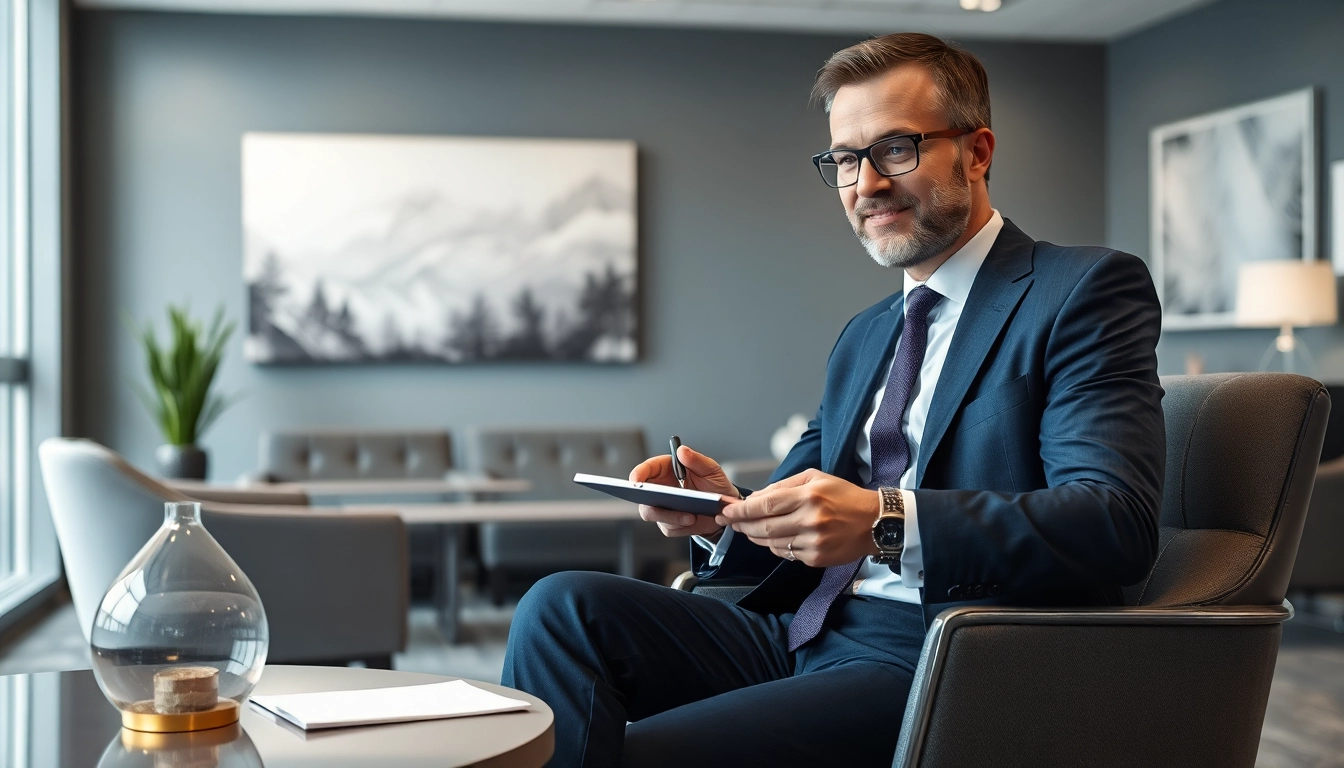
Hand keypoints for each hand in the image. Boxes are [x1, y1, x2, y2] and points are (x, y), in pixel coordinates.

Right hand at [630, 445, 739, 538]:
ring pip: (654, 514)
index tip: (636, 482)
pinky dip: (681, 526)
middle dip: (651, 502)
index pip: (646, 469)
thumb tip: (682, 451)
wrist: (725, 509)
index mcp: (666, 470)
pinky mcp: (669, 523)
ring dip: (672, 517)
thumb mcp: (711, 470)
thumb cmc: (715, 485)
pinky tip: (693, 521)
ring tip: (691, 516)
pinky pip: (669, 528)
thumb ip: (697, 460)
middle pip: (643, 497)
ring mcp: (663, 507)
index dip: (638, 474)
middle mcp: (661, 489)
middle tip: (665, 502)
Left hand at [717, 469, 879, 566]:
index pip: (765, 504)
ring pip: (772, 543)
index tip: (726, 510)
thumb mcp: (815, 478)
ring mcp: (814, 542)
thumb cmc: (844, 496)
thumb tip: (755, 498)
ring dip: (754, 537)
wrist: (876, 522)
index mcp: (809, 496)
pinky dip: (774, 546)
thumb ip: (783, 486)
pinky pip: (786, 554)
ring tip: (747, 529)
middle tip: (729, 521)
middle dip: (741, 524)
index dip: (741, 509)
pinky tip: (772, 539)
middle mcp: (810, 520)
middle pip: (763, 527)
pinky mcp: (816, 558)